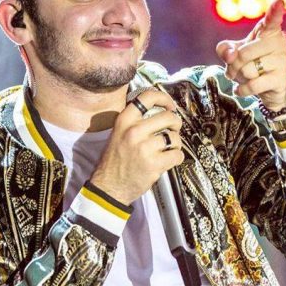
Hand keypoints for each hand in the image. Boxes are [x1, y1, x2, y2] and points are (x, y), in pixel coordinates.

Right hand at [89, 89, 183, 204]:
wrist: (108, 187)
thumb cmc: (114, 162)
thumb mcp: (117, 134)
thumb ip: (135, 122)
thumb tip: (159, 112)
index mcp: (124, 121)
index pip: (147, 97)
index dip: (164, 99)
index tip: (169, 105)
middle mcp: (134, 131)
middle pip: (168, 117)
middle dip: (175, 123)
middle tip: (173, 129)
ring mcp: (144, 148)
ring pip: (174, 137)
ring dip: (175, 143)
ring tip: (168, 148)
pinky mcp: (154, 164)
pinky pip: (177, 155)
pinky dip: (176, 157)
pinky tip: (169, 159)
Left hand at [215, 0, 285, 110]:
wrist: (269, 88)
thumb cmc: (250, 63)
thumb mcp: (233, 52)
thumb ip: (225, 49)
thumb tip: (231, 56)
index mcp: (268, 31)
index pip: (272, 20)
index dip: (275, 12)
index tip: (279, 2)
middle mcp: (279, 43)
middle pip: (244, 54)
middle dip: (233, 65)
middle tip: (235, 69)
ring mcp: (282, 61)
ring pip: (248, 70)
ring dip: (239, 77)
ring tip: (245, 77)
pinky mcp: (281, 79)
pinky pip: (253, 85)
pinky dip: (242, 90)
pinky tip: (241, 90)